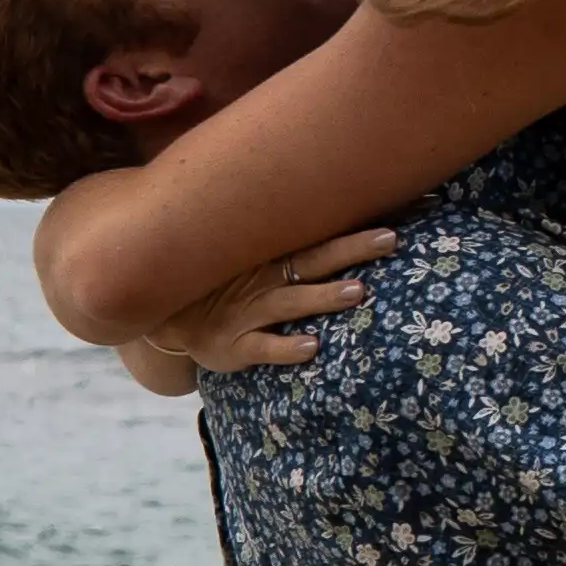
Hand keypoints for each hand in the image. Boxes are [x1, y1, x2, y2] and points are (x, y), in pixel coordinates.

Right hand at [144, 230, 396, 375]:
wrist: (169, 316)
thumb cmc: (225, 285)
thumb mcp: (253, 259)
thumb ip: (293, 245)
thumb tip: (347, 224)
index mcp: (274, 256)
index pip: (322, 236)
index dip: (358, 227)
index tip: (397, 218)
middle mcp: (265, 279)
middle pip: (314, 260)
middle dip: (351, 249)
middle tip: (389, 238)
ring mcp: (250, 312)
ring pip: (291, 302)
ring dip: (323, 296)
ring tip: (356, 291)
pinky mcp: (234, 346)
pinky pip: (263, 347)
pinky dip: (286, 346)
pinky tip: (312, 347)